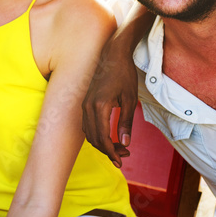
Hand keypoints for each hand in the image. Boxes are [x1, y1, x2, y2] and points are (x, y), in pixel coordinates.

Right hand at [82, 38, 139, 167]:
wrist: (113, 55)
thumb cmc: (124, 75)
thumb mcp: (130, 100)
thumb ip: (126, 123)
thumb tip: (125, 143)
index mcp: (100, 106)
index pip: (102, 138)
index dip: (111, 153)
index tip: (121, 161)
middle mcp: (88, 107)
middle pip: (94, 139)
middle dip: (108, 150)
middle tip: (125, 154)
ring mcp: (84, 104)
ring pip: (89, 133)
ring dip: (102, 143)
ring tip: (120, 147)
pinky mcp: (85, 102)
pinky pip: (87, 125)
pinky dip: (97, 134)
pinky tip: (110, 136)